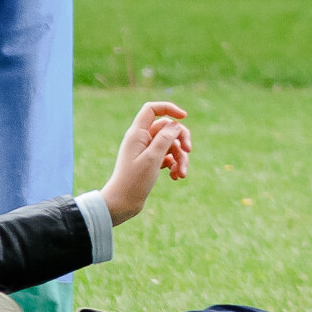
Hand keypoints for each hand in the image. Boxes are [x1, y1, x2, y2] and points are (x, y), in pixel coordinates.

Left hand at [99, 102, 190, 226]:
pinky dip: (174, 165)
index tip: (184, 117)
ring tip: (181, 174)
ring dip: (180, 158)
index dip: (168, 108)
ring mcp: (146, 151)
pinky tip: (175, 177)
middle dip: (181, 138)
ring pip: (170, 145)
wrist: (122, 203)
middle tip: (189, 150)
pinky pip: (167, 157)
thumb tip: (175, 124)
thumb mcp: (152, 158)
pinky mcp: (150, 162)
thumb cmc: (134, 181)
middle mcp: (141, 139)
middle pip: (166, 128)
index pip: (151, 109)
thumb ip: (164, 139)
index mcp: (137, 133)